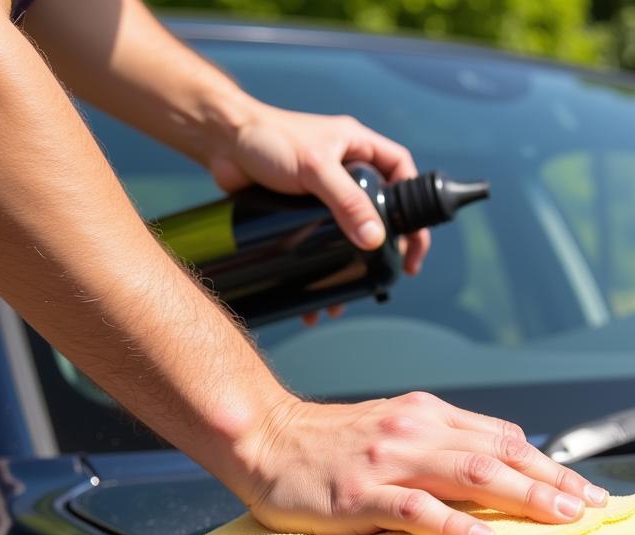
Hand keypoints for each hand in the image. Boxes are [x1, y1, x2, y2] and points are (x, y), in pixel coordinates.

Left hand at [208, 101, 429, 276]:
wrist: (220, 142)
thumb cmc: (267, 139)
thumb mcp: (314, 169)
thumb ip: (346, 202)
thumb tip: (375, 240)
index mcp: (358, 146)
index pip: (400, 171)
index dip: (414, 203)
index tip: (413, 240)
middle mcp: (345, 167)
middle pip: (379, 209)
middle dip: (384, 246)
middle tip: (388, 275)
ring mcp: (322, 189)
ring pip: (348, 231)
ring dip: (350, 266)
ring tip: (346, 296)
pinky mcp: (299, 209)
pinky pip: (319, 241)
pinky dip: (320, 267)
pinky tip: (315, 292)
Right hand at [244, 392, 607, 534]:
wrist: (268, 439)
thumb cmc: (334, 445)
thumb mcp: (397, 431)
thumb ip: (444, 447)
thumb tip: (501, 474)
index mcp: (430, 416)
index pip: (505, 438)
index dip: (550, 465)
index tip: (586, 490)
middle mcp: (417, 431)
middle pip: (499, 455)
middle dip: (552, 483)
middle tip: (592, 508)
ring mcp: (389, 461)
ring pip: (470, 475)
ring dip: (522, 496)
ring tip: (561, 517)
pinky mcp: (360, 493)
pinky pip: (414, 508)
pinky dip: (452, 523)